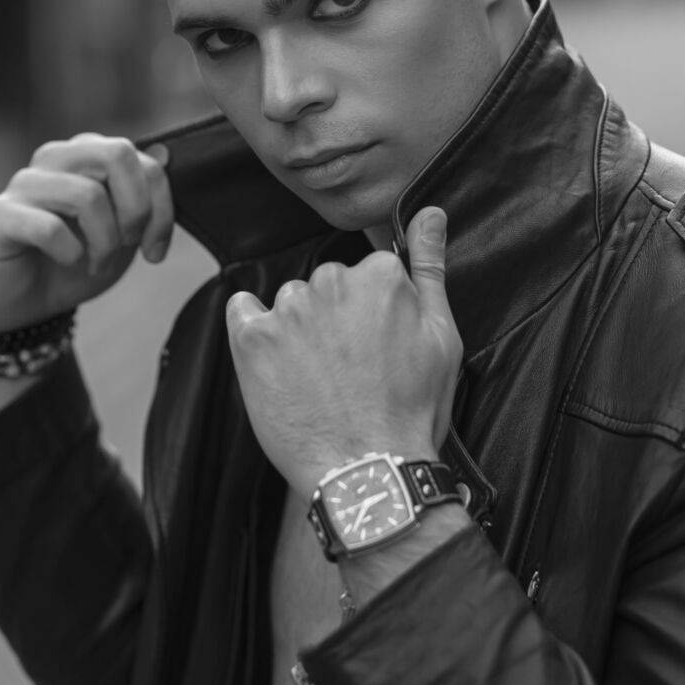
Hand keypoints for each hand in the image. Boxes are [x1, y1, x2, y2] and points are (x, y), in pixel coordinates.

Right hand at [0, 133, 174, 331]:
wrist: (23, 303)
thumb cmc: (76, 261)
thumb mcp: (123, 234)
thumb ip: (144, 198)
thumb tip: (166, 155)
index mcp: (88, 155)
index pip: (144, 161)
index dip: (161, 208)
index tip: (156, 251)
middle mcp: (56, 158)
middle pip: (117, 154)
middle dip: (136, 210)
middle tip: (128, 246)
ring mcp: (25, 182)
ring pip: (87, 194)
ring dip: (104, 242)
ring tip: (98, 264)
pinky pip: (49, 227)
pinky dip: (70, 253)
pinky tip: (68, 262)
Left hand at [225, 207, 462, 499]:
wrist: (367, 472)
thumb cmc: (411, 410)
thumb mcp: (441, 335)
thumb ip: (430, 265)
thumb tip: (431, 212)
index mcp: (380, 274)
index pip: (367, 276)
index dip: (373, 317)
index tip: (378, 350)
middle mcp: (331, 280)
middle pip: (327, 287)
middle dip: (334, 320)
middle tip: (350, 371)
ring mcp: (289, 309)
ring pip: (290, 303)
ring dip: (298, 331)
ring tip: (319, 380)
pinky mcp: (252, 338)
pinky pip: (242, 312)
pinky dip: (253, 329)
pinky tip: (276, 363)